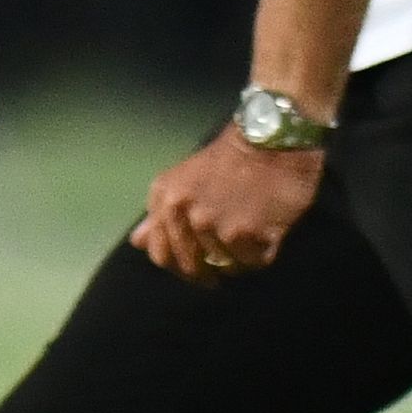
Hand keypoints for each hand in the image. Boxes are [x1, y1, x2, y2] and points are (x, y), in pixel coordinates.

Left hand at [131, 125, 323, 282]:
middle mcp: (185, 214)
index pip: (160, 254)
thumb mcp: (183, 179)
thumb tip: (137, 242)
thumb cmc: (230, 160)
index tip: (196, 268)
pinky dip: (261, 254)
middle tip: (228, 260)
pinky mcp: (247, 234)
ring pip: (226, 268)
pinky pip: (253, 263)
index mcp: (166, 200)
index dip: (178, 266)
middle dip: (209, 272)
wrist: (273, 140)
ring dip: (239, 259)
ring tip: (251, 235)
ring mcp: (215, 226)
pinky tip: (267, 231)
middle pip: (192, 267)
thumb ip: (159, 213)